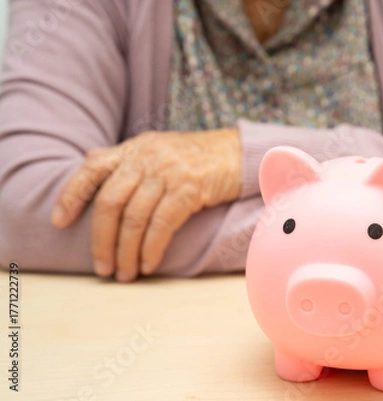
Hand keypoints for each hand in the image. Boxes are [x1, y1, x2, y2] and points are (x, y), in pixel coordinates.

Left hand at [51, 129, 241, 281]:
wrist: (239, 153)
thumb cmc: (197, 156)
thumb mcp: (157, 147)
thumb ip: (124, 157)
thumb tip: (89, 159)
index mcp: (134, 148)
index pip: (91, 168)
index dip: (71, 195)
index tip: (59, 222)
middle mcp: (146, 157)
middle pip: (110, 202)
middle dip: (101, 240)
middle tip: (102, 267)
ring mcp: (168, 172)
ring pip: (134, 218)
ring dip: (126, 252)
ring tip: (125, 273)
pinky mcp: (189, 188)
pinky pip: (162, 224)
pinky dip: (151, 248)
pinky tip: (148, 264)